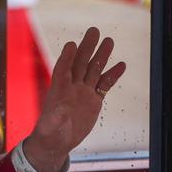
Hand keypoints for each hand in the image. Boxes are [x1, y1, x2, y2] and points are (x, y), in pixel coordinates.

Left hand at [24, 27, 125, 171]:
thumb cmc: (50, 133)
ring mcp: (83, 92)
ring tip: (110, 41)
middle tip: (94, 30)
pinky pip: (104, 85)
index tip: (72, 44)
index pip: (62, 69)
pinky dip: (112, 75)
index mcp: (59, 90)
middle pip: (80, 63)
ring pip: (94, 70)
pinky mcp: (93, 100)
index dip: (66, 57)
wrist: (58, 141)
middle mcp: (72, 87)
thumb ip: (56, 117)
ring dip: (101, 56)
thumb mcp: (51, 126)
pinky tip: (121, 65)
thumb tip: (61, 111)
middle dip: (87, 47)